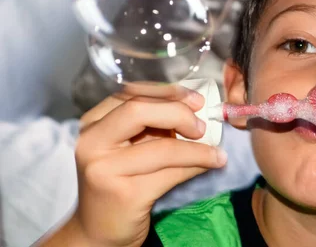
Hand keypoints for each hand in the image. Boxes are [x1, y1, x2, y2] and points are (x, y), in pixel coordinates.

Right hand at [40, 86, 227, 246]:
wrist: (99, 231)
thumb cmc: (120, 181)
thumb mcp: (129, 147)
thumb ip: (152, 125)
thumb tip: (197, 108)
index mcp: (93, 123)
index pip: (131, 94)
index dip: (167, 91)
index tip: (195, 99)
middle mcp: (92, 142)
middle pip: (139, 110)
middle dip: (179, 113)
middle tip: (202, 126)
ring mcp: (104, 169)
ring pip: (162, 147)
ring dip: (198, 147)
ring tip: (216, 151)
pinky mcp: (124, 194)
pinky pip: (171, 173)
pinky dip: (197, 165)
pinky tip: (212, 163)